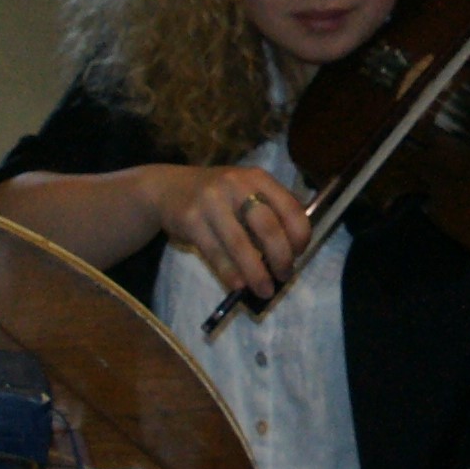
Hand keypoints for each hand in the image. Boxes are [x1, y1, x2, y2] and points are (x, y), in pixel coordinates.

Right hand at [155, 166, 311, 299]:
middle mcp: (236, 185)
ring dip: (257, 273)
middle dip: (281, 257)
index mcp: (257, 178)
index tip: (299, 254)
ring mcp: (211, 201)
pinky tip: (239, 286)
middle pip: (267, 227)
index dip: (300, 235)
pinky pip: (215, 252)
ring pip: (240, 244)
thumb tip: (294, 249)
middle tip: (285, 275)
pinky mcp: (190, 219)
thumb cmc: (218, 195)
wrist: (168, 188)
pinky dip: (230, 273)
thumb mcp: (246, 189)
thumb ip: (270, 209)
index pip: (290, 207)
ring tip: (265, 290)